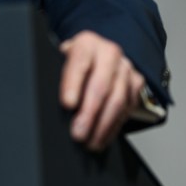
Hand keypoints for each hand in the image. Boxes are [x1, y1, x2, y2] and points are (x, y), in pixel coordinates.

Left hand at [59, 30, 143, 151]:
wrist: (97, 53)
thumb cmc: (75, 61)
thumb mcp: (61, 60)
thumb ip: (57, 74)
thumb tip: (49, 102)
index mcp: (86, 44)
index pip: (80, 62)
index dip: (73, 84)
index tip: (67, 104)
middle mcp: (109, 53)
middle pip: (101, 86)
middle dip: (89, 113)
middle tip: (78, 133)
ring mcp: (125, 68)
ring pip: (118, 100)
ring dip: (103, 125)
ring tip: (91, 142)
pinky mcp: (136, 83)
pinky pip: (128, 108)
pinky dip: (114, 126)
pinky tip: (103, 137)